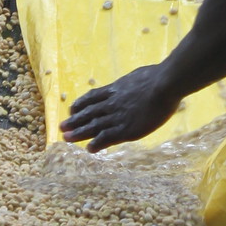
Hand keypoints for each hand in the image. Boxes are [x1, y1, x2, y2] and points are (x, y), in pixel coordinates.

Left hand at [61, 65, 180, 151]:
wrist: (164, 85)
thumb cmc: (157, 77)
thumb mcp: (138, 76)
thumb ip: (131, 82)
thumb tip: (134, 81)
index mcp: (115, 89)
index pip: (92, 98)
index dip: (80, 104)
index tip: (71, 110)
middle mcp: (112, 103)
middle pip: (89, 113)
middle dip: (74, 121)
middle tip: (61, 127)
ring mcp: (118, 116)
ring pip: (93, 126)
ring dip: (79, 133)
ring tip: (66, 139)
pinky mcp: (127, 129)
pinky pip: (108, 137)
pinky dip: (97, 144)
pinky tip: (90, 149)